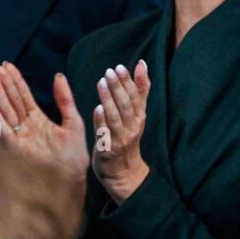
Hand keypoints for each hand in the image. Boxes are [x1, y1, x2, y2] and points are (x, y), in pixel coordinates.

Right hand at [0, 63, 88, 187]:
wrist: (74, 179)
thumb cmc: (74, 155)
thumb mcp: (73, 122)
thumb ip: (65, 99)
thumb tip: (58, 76)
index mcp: (38, 119)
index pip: (23, 95)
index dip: (15, 80)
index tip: (7, 64)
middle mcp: (26, 127)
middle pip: (12, 100)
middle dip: (4, 83)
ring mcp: (20, 137)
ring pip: (7, 112)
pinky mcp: (18, 150)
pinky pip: (5, 133)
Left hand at [90, 61, 149, 204]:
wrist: (123, 172)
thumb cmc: (126, 138)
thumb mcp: (136, 114)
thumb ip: (139, 91)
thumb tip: (142, 65)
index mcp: (139, 117)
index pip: (137, 96)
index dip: (130, 81)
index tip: (121, 67)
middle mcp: (133, 127)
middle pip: (127, 104)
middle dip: (119, 87)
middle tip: (110, 71)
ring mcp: (121, 139)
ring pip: (116, 117)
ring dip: (109, 99)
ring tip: (101, 83)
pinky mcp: (108, 149)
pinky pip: (105, 133)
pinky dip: (102, 121)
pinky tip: (97, 109)